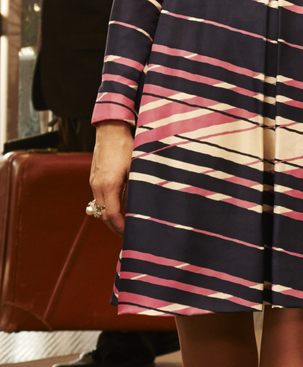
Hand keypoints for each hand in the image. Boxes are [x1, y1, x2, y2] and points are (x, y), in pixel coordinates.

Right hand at [89, 121, 133, 235]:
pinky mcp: (94, 178)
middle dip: (115, 227)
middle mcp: (98, 186)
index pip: (112, 215)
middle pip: (103, 215)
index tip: (131, 235)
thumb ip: (138, 188)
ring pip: (99, 207)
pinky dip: (108, 207)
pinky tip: (120, 209)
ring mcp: (94, 182)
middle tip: (129, 235)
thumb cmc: (128, 147)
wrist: (111, 131)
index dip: (121, 228)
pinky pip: (99, 198)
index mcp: (109, 185)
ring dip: (110, 218)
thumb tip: (145, 207)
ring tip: (125, 225)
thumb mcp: (137, 168)